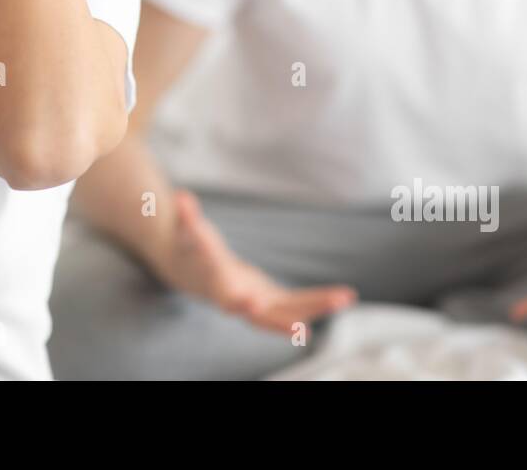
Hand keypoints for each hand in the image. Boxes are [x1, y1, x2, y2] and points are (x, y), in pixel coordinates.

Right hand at [149, 190, 357, 334]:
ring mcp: (255, 304)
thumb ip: (186, 217)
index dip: (235, 299)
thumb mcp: (186, 229)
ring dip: (315, 307)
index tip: (249, 302)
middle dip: (281, 321)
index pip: (223, 293)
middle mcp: (237, 301)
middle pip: (261, 316)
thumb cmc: (188, 247)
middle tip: (302, 328)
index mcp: (215, 284)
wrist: (189, 272)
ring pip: (286, 313)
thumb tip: (181, 197)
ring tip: (345, 297)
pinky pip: (296, 304)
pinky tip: (344, 296)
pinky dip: (318, 302)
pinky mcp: (269, 300)